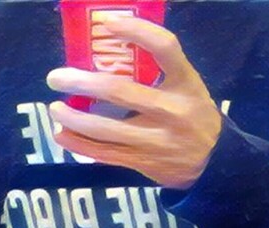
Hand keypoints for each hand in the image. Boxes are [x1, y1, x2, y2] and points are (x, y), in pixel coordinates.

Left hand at [46, 15, 222, 189]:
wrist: (213, 163)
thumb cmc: (193, 115)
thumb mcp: (188, 87)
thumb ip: (158, 71)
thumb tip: (106, 51)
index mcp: (185, 84)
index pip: (164, 48)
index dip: (136, 30)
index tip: (106, 23)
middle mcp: (172, 111)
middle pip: (120, 92)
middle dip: (82, 83)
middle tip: (56, 78)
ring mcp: (157, 141)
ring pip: (107, 129)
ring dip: (74, 119)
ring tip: (55, 109)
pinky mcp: (144, 162)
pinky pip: (106, 154)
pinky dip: (80, 145)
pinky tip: (62, 135)